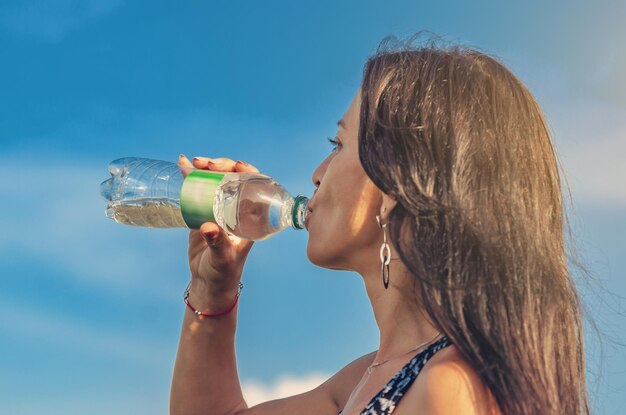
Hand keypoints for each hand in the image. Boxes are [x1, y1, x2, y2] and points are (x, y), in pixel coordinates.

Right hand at [178, 154, 260, 308]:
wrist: (209, 283)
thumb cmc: (224, 272)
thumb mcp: (223, 258)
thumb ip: (217, 242)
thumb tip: (208, 227)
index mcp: (250, 217)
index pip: (254, 186)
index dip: (248, 172)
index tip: (236, 166)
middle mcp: (236, 209)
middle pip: (233, 178)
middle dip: (221, 166)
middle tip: (206, 164)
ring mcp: (218, 208)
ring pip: (215, 181)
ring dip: (205, 169)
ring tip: (192, 162)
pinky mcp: (202, 212)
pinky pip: (197, 191)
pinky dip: (190, 177)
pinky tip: (182, 165)